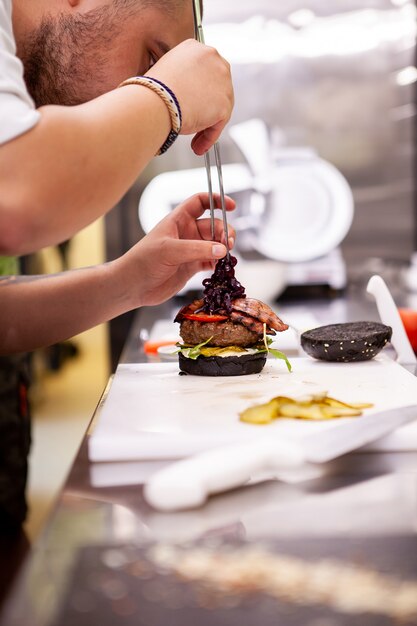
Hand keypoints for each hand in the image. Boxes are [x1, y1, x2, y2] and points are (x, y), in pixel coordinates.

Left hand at [116, 193, 235, 307]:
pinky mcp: (192, 267)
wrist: (133, 286)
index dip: (216, 200)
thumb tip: (222, 250)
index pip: (200, 202)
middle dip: (224, 231)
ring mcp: (190, 250)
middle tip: (229, 244)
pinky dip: (219, 263)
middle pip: (214, 225)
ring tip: (226, 257)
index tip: (232, 206)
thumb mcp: (170, 250)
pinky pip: (212, 261)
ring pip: (215, 244)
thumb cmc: (144, 261)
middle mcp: (186, 233)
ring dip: (224, 248)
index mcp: (178, 220)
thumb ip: (197, 249)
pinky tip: (220, 267)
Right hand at [146, 40, 233, 153]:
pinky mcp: (225, 105)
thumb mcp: (165, 73)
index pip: (205, 70)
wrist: (155, 102)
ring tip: (194, 141)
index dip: (199, 90)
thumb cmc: (152, 91)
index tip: (191, 103)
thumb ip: (180, 79)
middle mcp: (214, 59)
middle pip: (216, 87)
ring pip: (219, 107)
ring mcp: (223, 82)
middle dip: (207, 107)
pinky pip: (218, 125)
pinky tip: (197, 146)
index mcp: (196, 47)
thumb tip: (182, 95)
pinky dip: (208, 137)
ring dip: (207, 125)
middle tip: (195, 123)